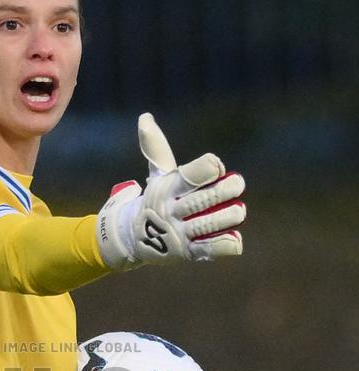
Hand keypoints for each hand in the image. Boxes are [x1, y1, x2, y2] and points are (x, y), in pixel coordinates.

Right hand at [96, 113, 245, 267]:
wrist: (132, 237)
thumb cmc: (155, 199)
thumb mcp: (156, 175)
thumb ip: (157, 148)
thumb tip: (145, 117)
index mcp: (168, 189)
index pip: (189, 177)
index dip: (206, 169)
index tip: (216, 166)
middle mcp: (172, 211)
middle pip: (201, 201)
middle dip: (224, 191)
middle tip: (238, 184)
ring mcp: (178, 233)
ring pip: (207, 226)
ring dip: (226, 218)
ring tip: (238, 211)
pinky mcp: (186, 252)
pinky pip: (208, 250)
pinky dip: (224, 246)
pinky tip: (236, 240)